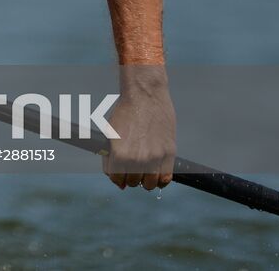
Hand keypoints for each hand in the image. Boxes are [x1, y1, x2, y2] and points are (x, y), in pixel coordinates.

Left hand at [103, 69, 175, 190]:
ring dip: (146, 181)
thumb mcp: (110, 134)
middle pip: (133, 182)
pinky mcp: (169, 153)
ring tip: (144, 171)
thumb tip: (115, 179)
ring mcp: (154, 157)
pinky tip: (157, 173)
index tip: (120, 176)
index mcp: (119, 153)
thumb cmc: (125, 112)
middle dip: (130, 178)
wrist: (145, 95)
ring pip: (149, 184)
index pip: (116, 179)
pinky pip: (166, 178)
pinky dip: (161, 180)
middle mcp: (136, 158)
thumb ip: (110, 158)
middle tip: (132, 169)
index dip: (117, 178)